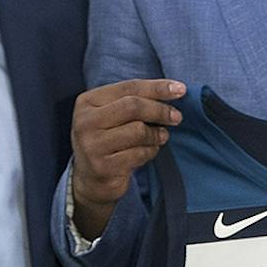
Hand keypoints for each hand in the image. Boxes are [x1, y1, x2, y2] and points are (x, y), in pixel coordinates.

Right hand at [70, 79, 186, 237]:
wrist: (91, 179)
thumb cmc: (108, 139)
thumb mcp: (114, 115)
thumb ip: (136, 100)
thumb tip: (175, 90)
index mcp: (87, 102)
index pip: (128, 88)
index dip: (157, 87)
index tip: (181, 89)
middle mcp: (85, 122)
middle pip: (133, 106)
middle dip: (160, 110)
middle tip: (177, 117)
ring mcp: (92, 145)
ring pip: (138, 131)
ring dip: (156, 134)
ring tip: (160, 137)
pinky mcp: (103, 167)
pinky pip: (139, 153)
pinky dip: (151, 151)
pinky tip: (149, 151)